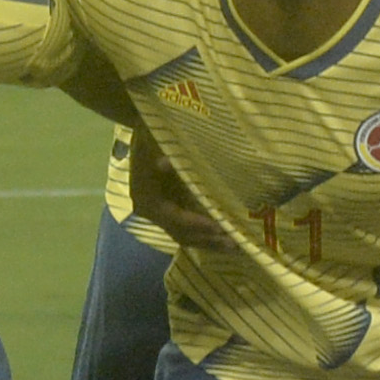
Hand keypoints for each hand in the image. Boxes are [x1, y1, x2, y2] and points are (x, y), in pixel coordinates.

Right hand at [124, 127, 231, 248]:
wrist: (144, 132)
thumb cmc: (152, 135)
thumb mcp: (154, 141)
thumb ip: (161, 154)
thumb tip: (164, 164)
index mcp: (147, 198)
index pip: (174, 218)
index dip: (196, 224)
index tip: (219, 227)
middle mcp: (151, 212)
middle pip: (181, 234)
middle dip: (208, 239)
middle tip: (235, 244)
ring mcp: (160, 214)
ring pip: (184, 236)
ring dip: (209, 242)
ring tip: (235, 247)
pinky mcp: (169, 211)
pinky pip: (186, 229)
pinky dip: (204, 234)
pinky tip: (224, 238)